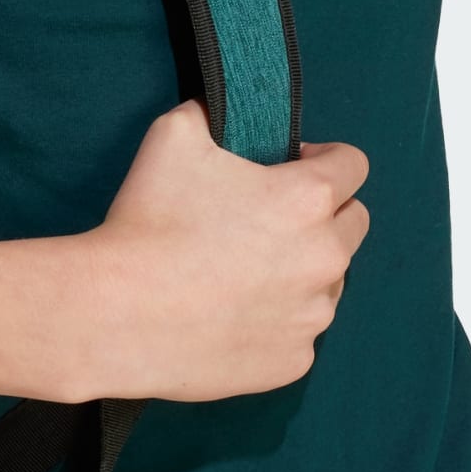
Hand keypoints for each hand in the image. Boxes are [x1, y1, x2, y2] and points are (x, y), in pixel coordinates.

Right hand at [75, 96, 370, 402]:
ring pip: (329, 282)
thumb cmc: (148, 222)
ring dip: (303, 269)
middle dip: (325, 213)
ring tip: (246, 270)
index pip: (353, 165)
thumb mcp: (174, 137)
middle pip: (354, 224)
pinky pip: (300, 333)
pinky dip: (278, 321)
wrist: (116, 315)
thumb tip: (217, 109)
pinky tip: (234, 313)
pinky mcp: (292, 362)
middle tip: (272, 217)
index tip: (292, 164)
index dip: (324, 157)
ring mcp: (312, 316)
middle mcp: (325, 258)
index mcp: (308, 200)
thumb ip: (211, 113)